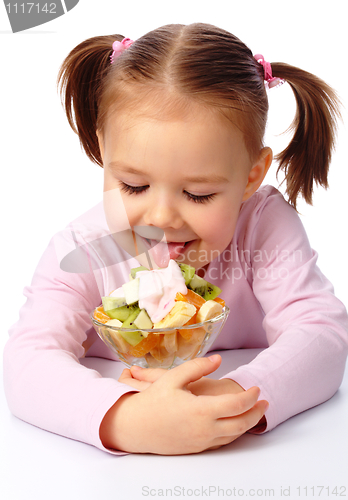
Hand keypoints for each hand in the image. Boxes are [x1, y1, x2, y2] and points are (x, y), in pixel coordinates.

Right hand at [101, 355, 268, 454]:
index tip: (257, 388)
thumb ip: (197, 367)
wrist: (134, 427)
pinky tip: (234, 424)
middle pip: (241, 424)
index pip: (236, 405)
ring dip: (248, 424)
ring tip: (255, 412)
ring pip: (233, 436)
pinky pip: (222, 442)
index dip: (250, 396)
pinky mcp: (195, 448)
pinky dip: (233, 433)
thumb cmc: (152, 401)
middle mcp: (204, 430)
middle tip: (265, 402)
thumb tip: (218, 360)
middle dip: (257, 413)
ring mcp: (201, 442)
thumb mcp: (172, 378)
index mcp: (201, 411)